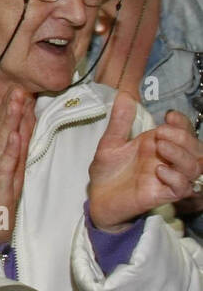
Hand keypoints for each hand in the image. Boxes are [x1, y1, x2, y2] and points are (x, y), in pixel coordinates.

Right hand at [0, 86, 35, 244]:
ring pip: (1, 141)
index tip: (18, 87)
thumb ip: (18, 142)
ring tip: (16, 103)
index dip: (9, 106)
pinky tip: (13, 136)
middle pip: (0, 128)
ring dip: (9, 121)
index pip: (1, 125)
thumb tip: (25, 118)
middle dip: (9, 107)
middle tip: (17, 88)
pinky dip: (9, 149)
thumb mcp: (12, 165)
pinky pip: (4, 164)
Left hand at [88, 98, 202, 231]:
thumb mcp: (110, 142)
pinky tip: (159, 170)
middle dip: (183, 136)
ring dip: (181, 154)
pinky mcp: (162, 195)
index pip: (183, 130)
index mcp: (159, 144)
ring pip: (194, 166)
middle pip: (194, 147)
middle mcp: (168, 159)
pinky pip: (182, 188)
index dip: (182, 122)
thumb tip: (124, 95)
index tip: (169, 115)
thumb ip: (120, 121)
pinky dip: (175, 178)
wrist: (96, 196)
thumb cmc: (107, 170)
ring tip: (160, 146)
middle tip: (161, 132)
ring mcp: (167, 178)